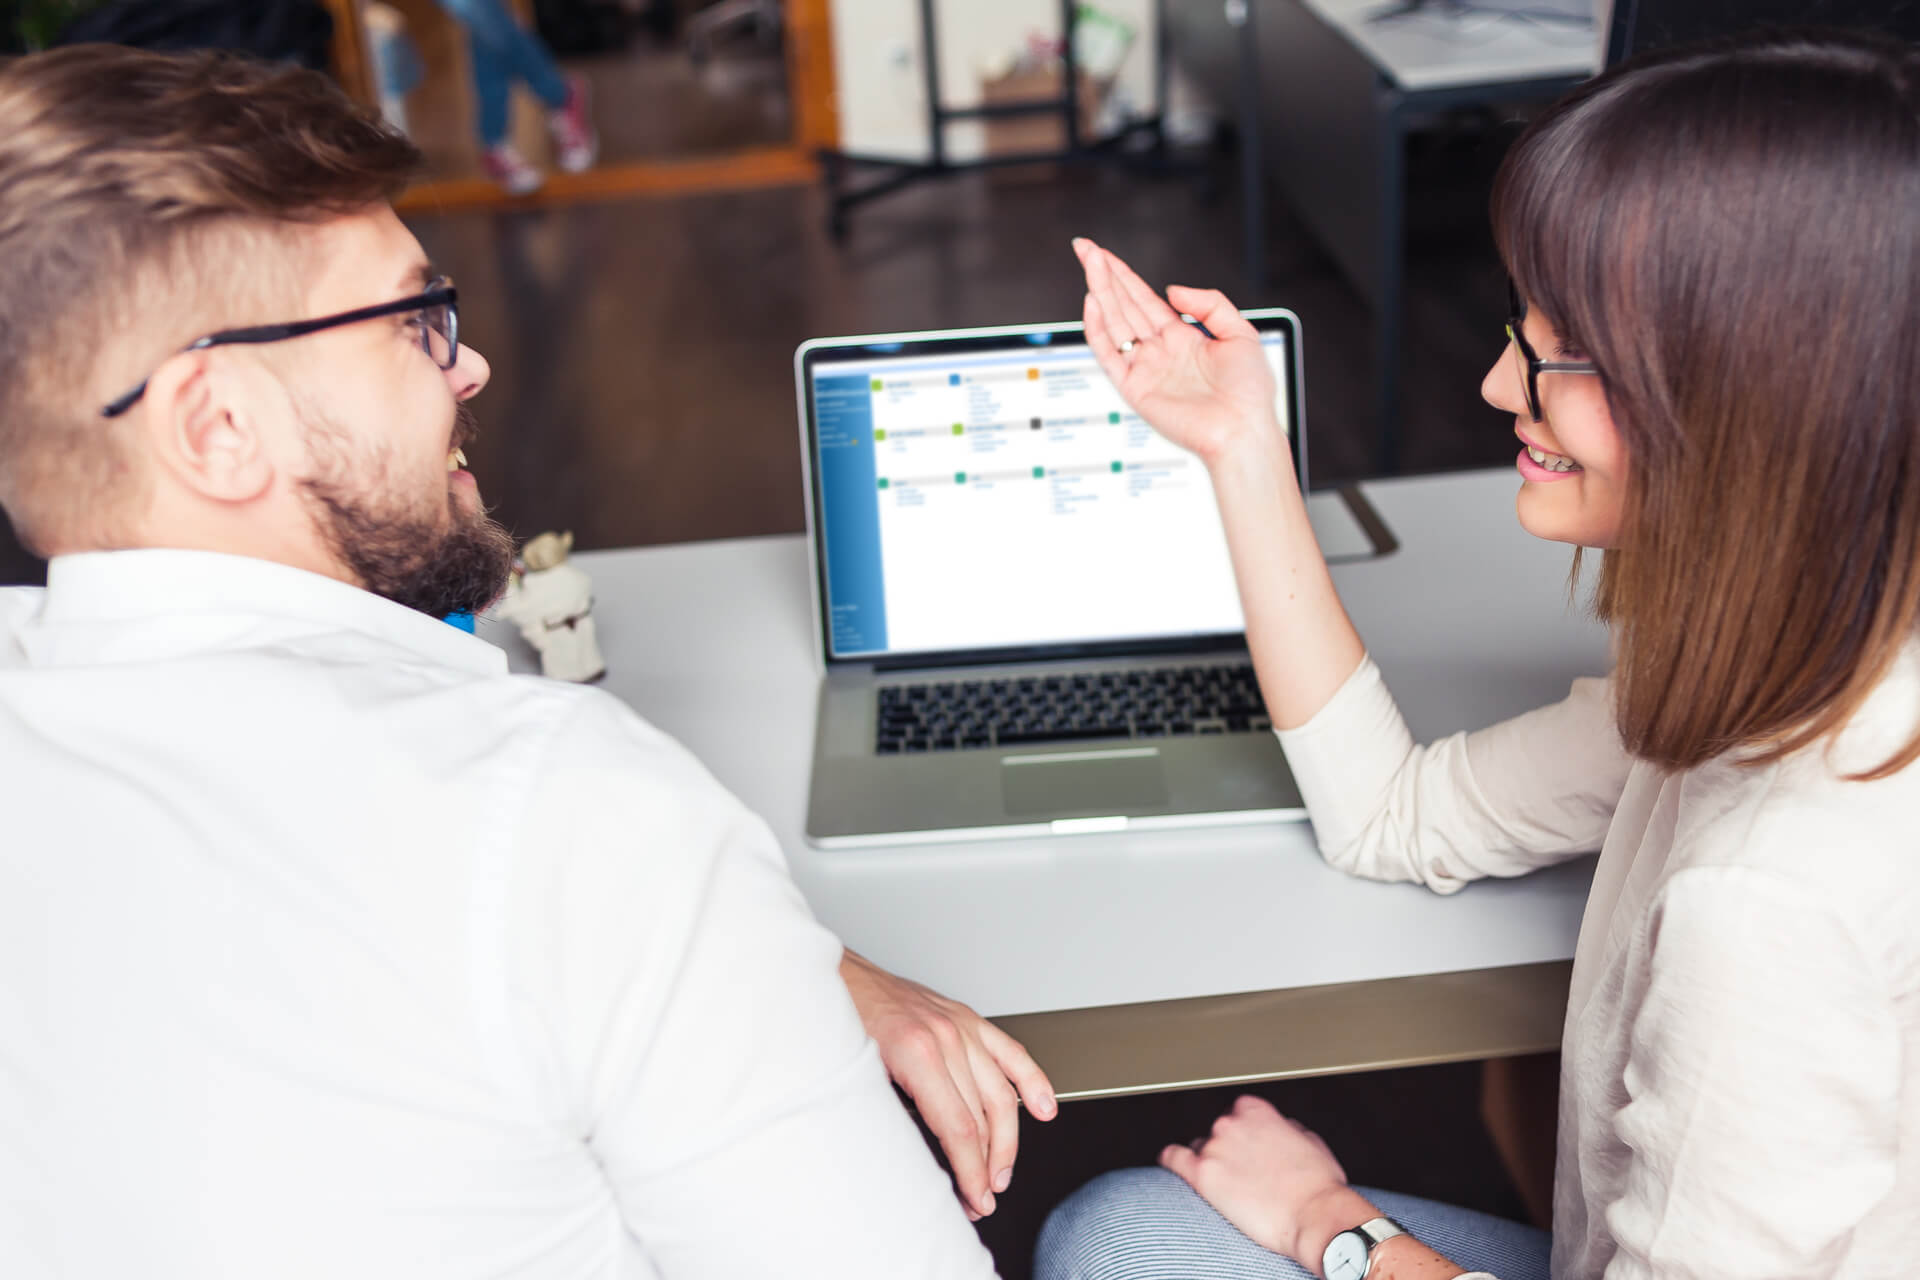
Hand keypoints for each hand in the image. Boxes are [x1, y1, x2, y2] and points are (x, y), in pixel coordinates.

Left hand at [840, 950, 1057, 1219]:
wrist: (836, 974)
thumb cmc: (840, 1021)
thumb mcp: (856, 1077)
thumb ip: (890, 1116)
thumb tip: (913, 1164)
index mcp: (917, 1053)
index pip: (959, 1128)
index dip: (971, 1172)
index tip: (975, 1200)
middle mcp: (945, 1038)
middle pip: (982, 1118)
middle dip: (986, 1167)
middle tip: (982, 1199)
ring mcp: (960, 1026)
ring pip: (1001, 1094)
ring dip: (1007, 1142)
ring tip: (1001, 1174)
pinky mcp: (966, 1020)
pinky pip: (1011, 1053)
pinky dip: (1032, 1082)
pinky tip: (1044, 1108)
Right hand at [1071, 237, 1285, 464]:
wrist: (1244, 431)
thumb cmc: (1250, 393)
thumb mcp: (1241, 333)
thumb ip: (1209, 304)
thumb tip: (1171, 289)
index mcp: (1182, 338)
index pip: (1144, 299)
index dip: (1124, 275)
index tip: (1104, 253)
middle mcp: (1159, 351)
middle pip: (1123, 305)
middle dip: (1104, 275)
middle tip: (1084, 247)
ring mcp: (1145, 369)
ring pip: (1114, 322)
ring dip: (1099, 291)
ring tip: (1089, 263)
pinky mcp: (1135, 389)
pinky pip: (1109, 355)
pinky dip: (1097, 330)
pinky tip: (1092, 304)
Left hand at [1159, 1096, 1373, 1265]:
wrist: (1315, 1216)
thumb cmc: (1318, 1185)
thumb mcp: (1310, 1141)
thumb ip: (1284, 1128)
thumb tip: (1277, 1129)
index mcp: (1256, 1110)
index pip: (1237, 1113)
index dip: (1244, 1134)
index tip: (1249, 1147)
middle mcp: (1231, 1123)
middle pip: (1217, 1132)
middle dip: (1228, 1150)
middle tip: (1245, 1173)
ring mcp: (1214, 1147)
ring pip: (1199, 1148)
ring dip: (1210, 1162)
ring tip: (1227, 1185)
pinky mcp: (1202, 1175)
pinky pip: (1173, 1158)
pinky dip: (1170, 1160)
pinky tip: (1171, 1164)